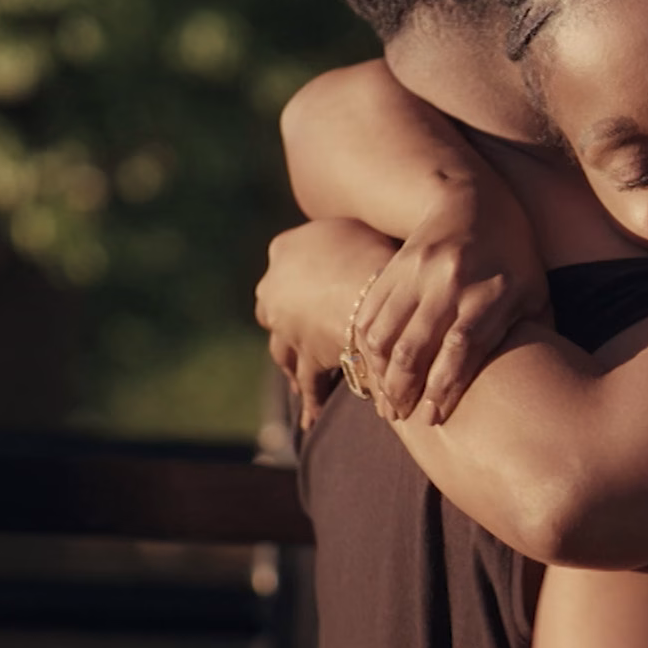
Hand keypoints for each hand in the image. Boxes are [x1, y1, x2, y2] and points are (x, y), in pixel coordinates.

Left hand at [255, 219, 397, 428]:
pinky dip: (311, 403)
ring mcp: (287, 326)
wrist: (375, 284)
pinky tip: (309, 421)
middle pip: (273, 311)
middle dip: (284, 326)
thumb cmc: (373, 244)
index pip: (284, 261)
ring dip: (291, 367)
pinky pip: (310, 385)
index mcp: (285, 248)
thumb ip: (337, 236)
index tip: (307, 287)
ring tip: (297, 383)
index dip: (297, 277)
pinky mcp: (308, 358)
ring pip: (283, 352)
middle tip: (296, 340)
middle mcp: (275, 288)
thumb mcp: (349, 225)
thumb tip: (343, 238)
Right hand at [351, 179, 548, 423]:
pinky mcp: (394, 267)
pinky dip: (365, 346)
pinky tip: (373, 368)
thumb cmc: (514, 257)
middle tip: (400, 417)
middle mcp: (449, 282)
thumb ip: (534, 334)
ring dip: (380, 373)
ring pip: (384, 333)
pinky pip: (369, 313)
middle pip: (415, 346)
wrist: (473, 201)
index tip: (432, 418)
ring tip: (384, 401)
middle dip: (402, 390)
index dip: (442, 387)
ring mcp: (417, 273)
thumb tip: (537, 385)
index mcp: (490, 292)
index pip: (460, 347)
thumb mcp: (535, 291)